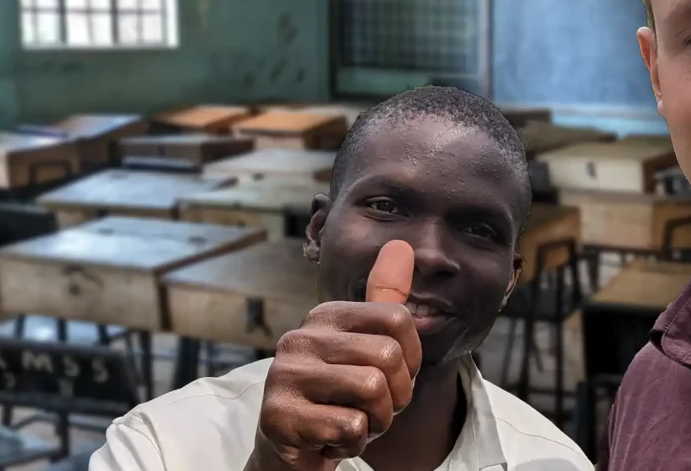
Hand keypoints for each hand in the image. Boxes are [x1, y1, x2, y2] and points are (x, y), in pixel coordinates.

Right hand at [246, 240, 422, 470]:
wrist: (293, 445)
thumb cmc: (338, 394)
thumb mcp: (365, 344)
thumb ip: (384, 299)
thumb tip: (402, 245)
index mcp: (326, 315)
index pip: (398, 319)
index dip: (411, 358)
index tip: (392, 377)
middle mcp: (300, 338)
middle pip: (388, 358)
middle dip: (394, 396)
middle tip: (370, 408)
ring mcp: (285, 375)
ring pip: (373, 392)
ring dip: (375, 421)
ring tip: (352, 420)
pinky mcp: (279, 415)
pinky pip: (350, 426)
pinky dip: (352, 441)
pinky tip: (331, 437)